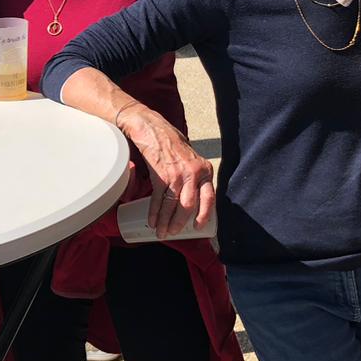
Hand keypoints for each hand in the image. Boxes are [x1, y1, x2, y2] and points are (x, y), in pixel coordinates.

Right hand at [120, 104, 213, 236]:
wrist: (151, 128)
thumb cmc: (171, 143)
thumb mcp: (191, 158)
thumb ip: (194, 176)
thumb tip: (192, 198)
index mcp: (204, 170)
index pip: (209, 198)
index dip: (204, 215)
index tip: (197, 227)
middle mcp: (193, 173)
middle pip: (188, 206)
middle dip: (179, 223)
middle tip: (173, 232)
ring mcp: (176, 175)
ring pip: (172, 206)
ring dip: (165, 222)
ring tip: (161, 231)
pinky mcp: (160, 176)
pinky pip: (158, 200)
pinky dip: (154, 213)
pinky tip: (153, 220)